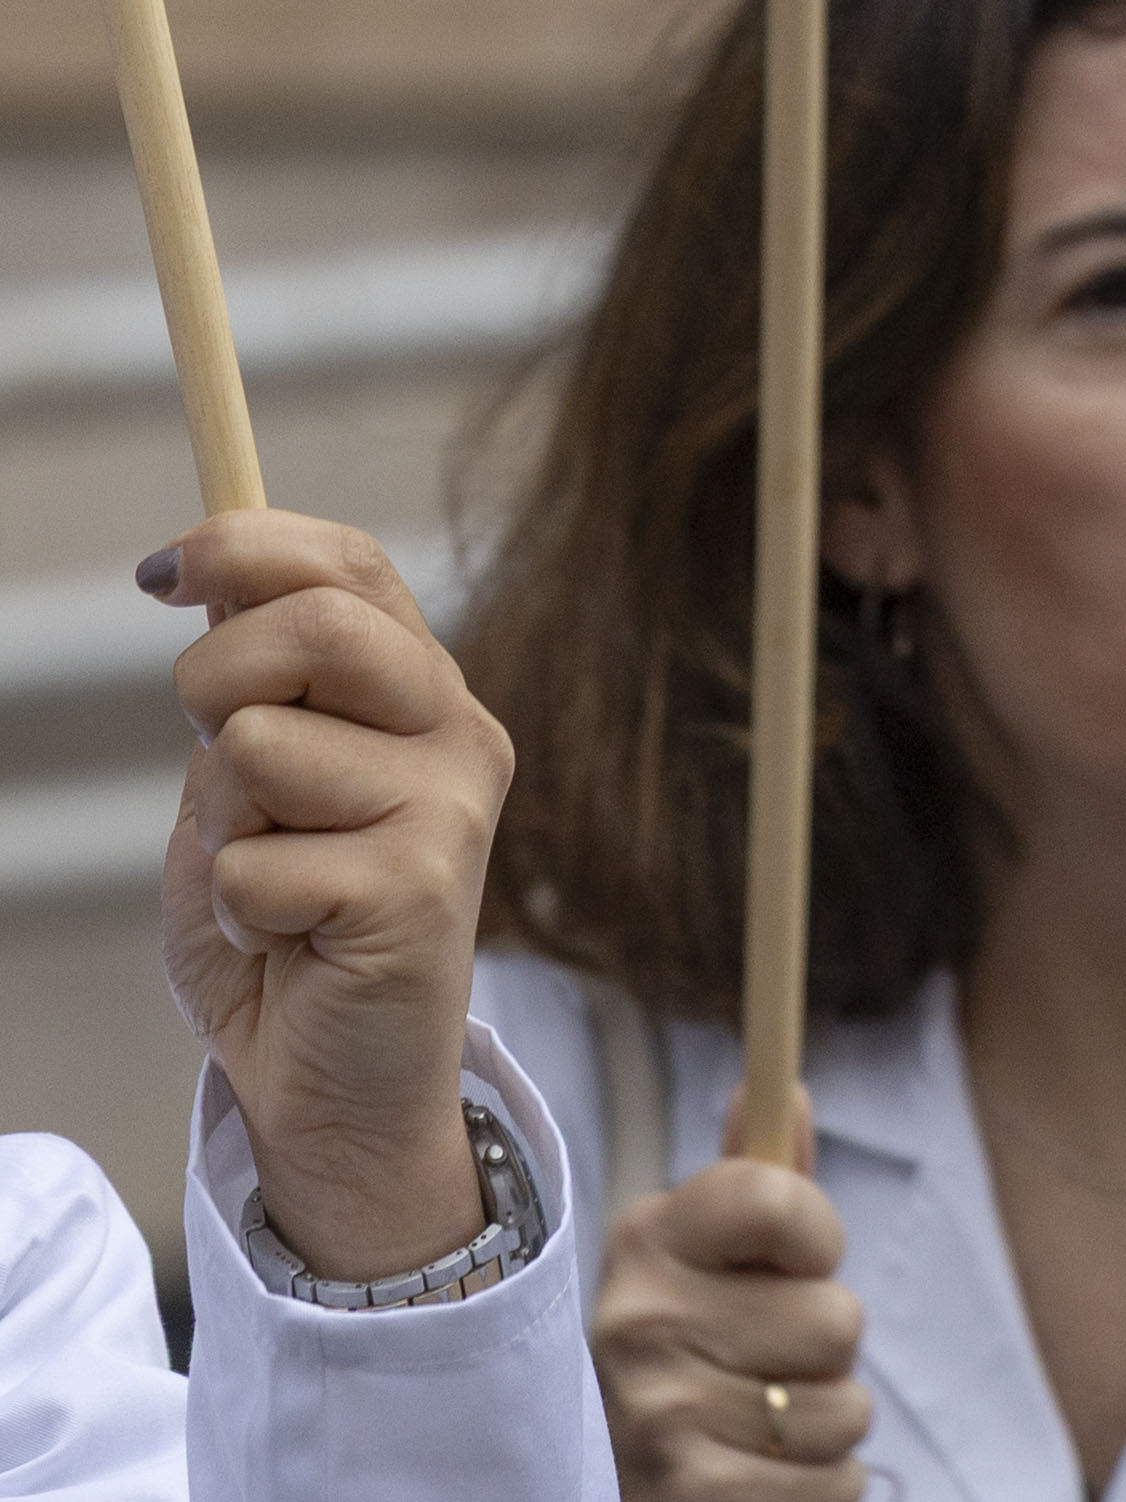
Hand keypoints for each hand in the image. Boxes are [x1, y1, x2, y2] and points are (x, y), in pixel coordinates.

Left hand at [153, 510, 511, 1284]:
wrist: (334, 1083)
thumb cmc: (285, 927)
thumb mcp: (249, 788)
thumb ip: (249, 696)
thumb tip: (202, 570)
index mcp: (422, 694)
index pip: (349, 566)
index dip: (249, 544)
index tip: (163, 571)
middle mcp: (459, 733)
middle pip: (314, 628)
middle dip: (213, 686)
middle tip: (219, 767)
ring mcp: (451, 809)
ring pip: (259, 750)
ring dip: (224, 829)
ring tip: (271, 883)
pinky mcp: (421, 889)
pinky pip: (253, 865)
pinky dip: (237, 912)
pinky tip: (288, 940)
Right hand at [596, 1128, 870, 1501]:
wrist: (611, 1478)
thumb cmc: (691, 1350)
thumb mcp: (710, 1258)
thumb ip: (760, 1182)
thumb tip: (790, 1092)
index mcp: (648, 1241)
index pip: (778, 1196)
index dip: (816, 1236)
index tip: (796, 1264)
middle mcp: (638, 1320)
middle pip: (839, 1319)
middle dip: (824, 1352)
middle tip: (762, 1364)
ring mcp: (658, 1412)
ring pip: (847, 1409)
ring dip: (824, 1426)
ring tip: (758, 1424)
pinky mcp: (688, 1491)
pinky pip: (836, 1482)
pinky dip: (817, 1489)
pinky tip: (759, 1476)